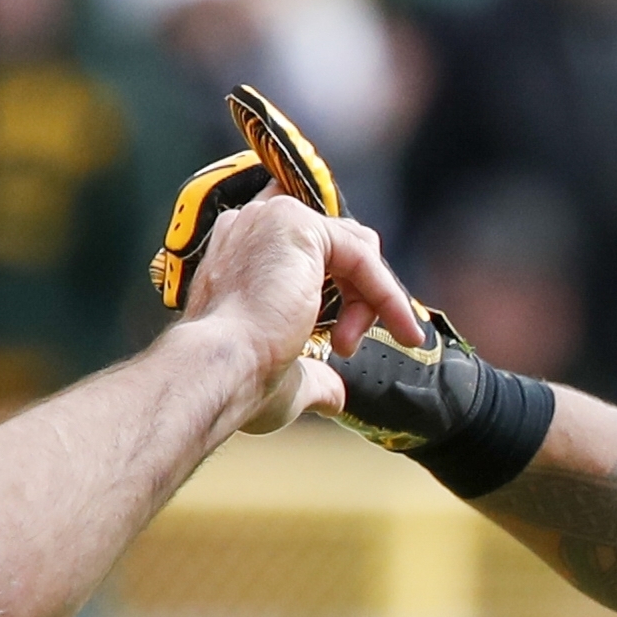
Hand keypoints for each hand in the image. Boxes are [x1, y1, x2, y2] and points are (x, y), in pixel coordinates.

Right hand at [183, 193, 418, 433]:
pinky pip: (362, 256)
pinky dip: (385, 294)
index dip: (340, 287)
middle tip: (345, 347)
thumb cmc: (235, 377)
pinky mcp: (300, 227)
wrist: (218, 372)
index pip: (310, 251)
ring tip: (347, 346)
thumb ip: (314, 375)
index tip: (345, 337)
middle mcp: (253, 226)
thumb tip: (333, 395)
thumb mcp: (283, 374)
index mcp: (240, 251)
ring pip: (354, 249)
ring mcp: (274, 221)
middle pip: (338, 247)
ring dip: (370, 300)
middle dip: (357, 298)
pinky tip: (398, 327)